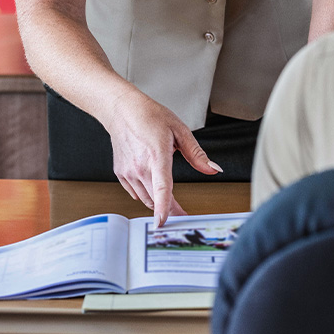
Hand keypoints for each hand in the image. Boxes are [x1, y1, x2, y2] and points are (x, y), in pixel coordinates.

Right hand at [105, 90, 222, 226]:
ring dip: (158, 202)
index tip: (164, 223)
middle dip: (170, 210)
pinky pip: (136, 193)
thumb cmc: (149, 117)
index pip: (162, 187)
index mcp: (157, 155)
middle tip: (183, 214)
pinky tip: (151, 184)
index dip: (164, 208)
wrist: (122, 110)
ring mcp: (128, 172)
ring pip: (146, 199)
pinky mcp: (121, 174)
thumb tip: (212, 169)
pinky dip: (146, 194)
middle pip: (156, 199)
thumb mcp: (179, 130)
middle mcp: (140, 166)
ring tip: (169, 200)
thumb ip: (197, 154)